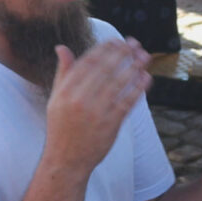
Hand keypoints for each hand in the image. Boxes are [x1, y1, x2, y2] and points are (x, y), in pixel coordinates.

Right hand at [43, 38, 149, 174]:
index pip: (89, 61)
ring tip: (144, 57)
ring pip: (119, 83)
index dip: (105, 48)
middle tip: (135, 44)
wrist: (66, 160)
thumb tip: (62, 47)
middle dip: (123, 53)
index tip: (117, 40)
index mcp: (66, 90)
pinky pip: (127, 102)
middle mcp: (79, 99)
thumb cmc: (61, 127)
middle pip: (106, 69)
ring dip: (134, 67)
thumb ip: (63, 72)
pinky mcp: (110, 125)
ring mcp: (96, 112)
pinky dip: (138, 88)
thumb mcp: (55, 98)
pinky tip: (146, 78)